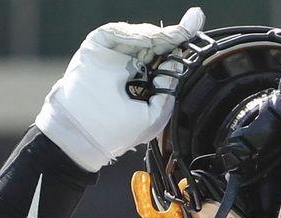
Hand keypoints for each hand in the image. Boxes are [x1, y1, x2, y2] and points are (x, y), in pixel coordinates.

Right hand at [35, 7, 204, 171]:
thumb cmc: (115, 130)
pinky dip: (134, 34)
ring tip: (173, 37)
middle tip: (194, 21)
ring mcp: (115, 54)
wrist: (83, 133)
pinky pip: (118, 33)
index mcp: (146, 80)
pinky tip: (150, 40)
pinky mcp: (98, 46)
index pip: (168, 58)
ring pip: (142, 36)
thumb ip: (169, 89)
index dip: (182, 44)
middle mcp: (132, 64)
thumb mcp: (154, 114)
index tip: (197, 27)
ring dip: (159, 35)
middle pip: (158, 43)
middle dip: (177, 32)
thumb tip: (182, 61)